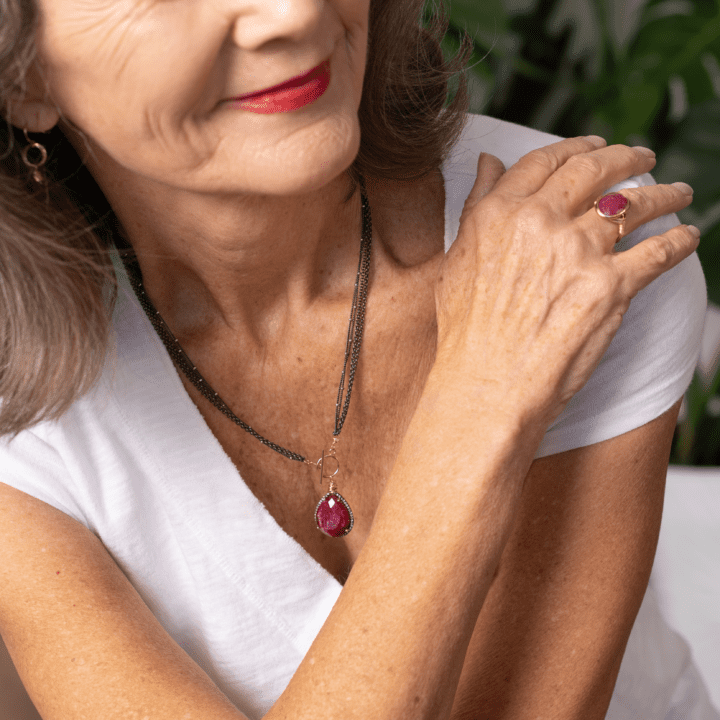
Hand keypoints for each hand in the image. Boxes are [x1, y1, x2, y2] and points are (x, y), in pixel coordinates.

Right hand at [433, 136, 697, 431]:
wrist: (486, 385)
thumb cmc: (466, 333)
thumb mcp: (456, 260)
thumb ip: (476, 205)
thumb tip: (489, 163)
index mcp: (499, 213)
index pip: (545, 161)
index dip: (576, 146)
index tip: (595, 145)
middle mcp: (539, 222)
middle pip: (594, 170)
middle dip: (626, 157)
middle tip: (642, 156)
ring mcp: (577, 252)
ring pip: (633, 204)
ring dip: (663, 193)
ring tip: (676, 192)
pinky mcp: (611, 286)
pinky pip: (659, 251)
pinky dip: (680, 240)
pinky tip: (688, 235)